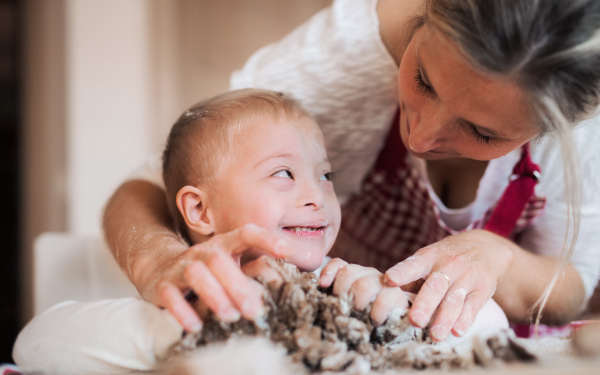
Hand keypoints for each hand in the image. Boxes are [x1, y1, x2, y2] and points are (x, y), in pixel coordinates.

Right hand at [142, 223, 290, 332]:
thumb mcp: (231, 264)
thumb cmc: (208, 270)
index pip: (246, 234)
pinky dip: (183, 311)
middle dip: (238, 286)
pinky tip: (196, 326)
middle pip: (219, 261)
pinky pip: (170, 296)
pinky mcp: (163, 285)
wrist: (160, 268)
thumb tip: (284, 285)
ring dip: (214, 296)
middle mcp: (203, 252)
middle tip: (255, 311)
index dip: (266, 239)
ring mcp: (181, 266)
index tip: (287, 251)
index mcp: (224, 244)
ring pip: (196, 275)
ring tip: (230, 317)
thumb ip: (252, 271)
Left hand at [319, 258, 408, 325]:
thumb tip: (320, 293)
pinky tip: (375, 321)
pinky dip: (375, 314)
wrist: (394, 328)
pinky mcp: (397, 295)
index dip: (329, 272)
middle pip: (349, 272)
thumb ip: (335, 299)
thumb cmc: (365, 318)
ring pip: (364, 285)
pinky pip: (383, 300)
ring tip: (360, 316)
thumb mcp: (348, 308)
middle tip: (346, 309)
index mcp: (356, 275)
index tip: (323, 285)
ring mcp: (384, 282)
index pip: (339, 265)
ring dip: (358, 304)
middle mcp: (369, 274)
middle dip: (342, 293)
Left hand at [384, 229, 513, 340]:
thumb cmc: (445, 258)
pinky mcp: (482, 289)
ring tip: (435, 335)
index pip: (413, 264)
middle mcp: (448, 265)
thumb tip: (385, 297)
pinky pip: (472, 306)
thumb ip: (409, 277)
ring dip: (444, 319)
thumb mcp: (427, 259)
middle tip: (414, 320)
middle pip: (435, 286)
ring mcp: (466, 277)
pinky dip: (465, 320)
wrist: (484, 247)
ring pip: (454, 300)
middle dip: (425, 304)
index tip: (389, 279)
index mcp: (429, 258)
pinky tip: (457, 332)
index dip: (401, 272)